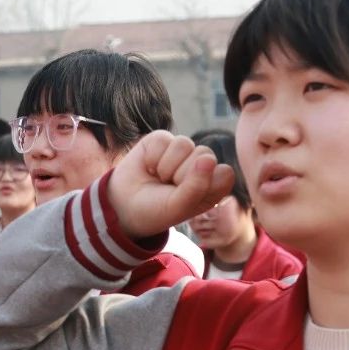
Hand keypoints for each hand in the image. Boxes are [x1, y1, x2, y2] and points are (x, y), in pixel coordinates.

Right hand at [107, 131, 233, 238]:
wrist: (124, 206)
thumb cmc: (157, 210)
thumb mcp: (179, 206)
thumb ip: (197, 186)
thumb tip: (208, 158)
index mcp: (214, 184)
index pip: (224, 173)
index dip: (204, 184)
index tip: (187, 198)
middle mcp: (201, 165)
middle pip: (205, 155)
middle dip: (182, 176)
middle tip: (169, 188)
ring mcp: (183, 151)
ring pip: (184, 145)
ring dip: (166, 167)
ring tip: (160, 178)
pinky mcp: (163, 140)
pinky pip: (164, 140)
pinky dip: (152, 158)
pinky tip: (149, 167)